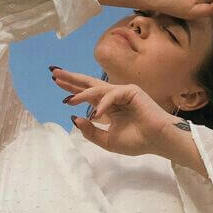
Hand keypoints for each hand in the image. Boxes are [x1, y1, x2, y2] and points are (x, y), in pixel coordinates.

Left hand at [52, 69, 173, 156]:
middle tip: (54, 72)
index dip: (72, 89)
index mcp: (108, 106)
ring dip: (81, 93)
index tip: (56, 82)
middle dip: (71, 78)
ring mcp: (122, 92)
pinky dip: (103, 105)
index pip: (87, 94)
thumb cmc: (137, 141)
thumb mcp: (107, 141)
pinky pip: (111, 95)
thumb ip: (90, 131)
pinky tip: (97, 115)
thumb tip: (74, 118)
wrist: (158, 141)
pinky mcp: (131, 91)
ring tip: (67, 100)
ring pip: (97, 89)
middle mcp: (113, 96)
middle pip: (88, 84)